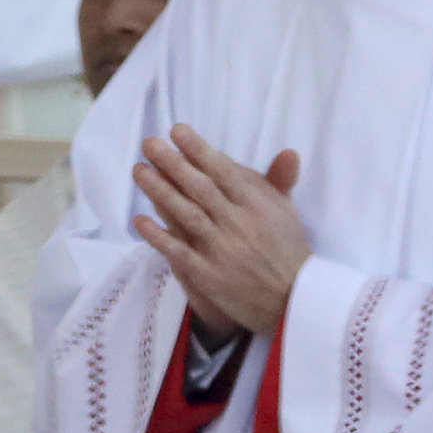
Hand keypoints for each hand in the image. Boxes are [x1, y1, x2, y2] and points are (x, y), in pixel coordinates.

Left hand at [131, 126, 309, 340]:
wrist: (293, 301)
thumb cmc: (287, 250)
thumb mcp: (287, 213)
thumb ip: (279, 181)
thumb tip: (288, 151)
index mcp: (259, 205)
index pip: (223, 171)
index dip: (199, 150)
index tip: (177, 131)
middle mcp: (239, 224)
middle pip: (200, 188)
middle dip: (173, 163)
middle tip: (149, 143)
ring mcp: (222, 250)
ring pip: (186, 214)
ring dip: (159, 191)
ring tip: (138, 170)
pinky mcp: (208, 275)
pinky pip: (178, 251)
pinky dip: (158, 235)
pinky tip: (139, 220)